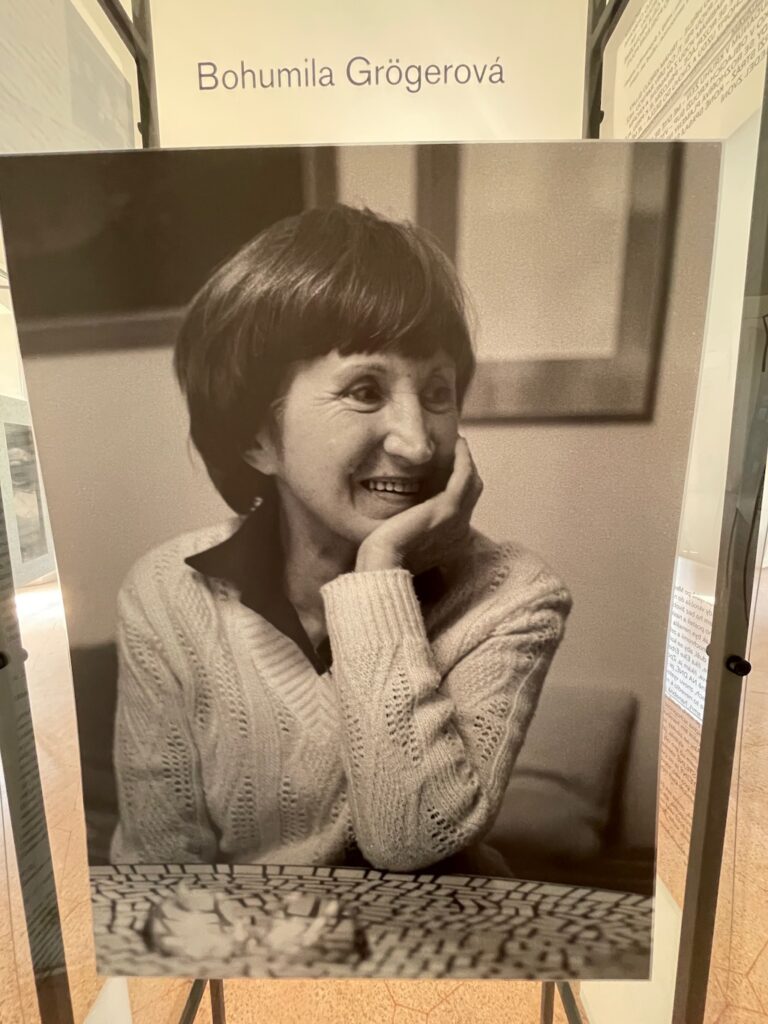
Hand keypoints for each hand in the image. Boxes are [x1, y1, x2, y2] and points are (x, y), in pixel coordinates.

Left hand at [355, 437, 482, 573]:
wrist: (383, 563)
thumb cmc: (384, 555)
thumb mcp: (401, 540)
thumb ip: (410, 527)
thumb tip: (402, 513)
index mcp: (451, 541)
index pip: (463, 507)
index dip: (459, 484)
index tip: (449, 465)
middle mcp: (460, 532)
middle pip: (471, 493)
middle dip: (466, 469)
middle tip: (456, 447)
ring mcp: (457, 520)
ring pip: (471, 483)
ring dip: (466, 460)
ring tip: (458, 442)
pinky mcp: (449, 509)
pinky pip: (464, 478)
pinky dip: (464, 459)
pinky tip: (458, 444)